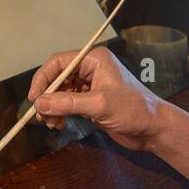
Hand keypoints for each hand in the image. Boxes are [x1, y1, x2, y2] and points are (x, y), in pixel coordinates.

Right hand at [28, 47, 168, 151]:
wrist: (153, 129)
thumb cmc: (134, 110)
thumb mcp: (99, 105)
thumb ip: (67, 103)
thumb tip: (39, 104)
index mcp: (94, 59)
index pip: (58, 63)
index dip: (43, 79)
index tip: (35, 99)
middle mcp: (90, 69)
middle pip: (56, 78)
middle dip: (47, 97)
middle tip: (40, 116)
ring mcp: (90, 86)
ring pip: (59, 93)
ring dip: (51, 108)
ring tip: (51, 124)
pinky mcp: (90, 102)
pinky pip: (66, 104)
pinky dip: (59, 114)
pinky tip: (59, 124)